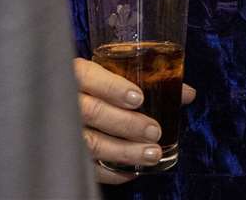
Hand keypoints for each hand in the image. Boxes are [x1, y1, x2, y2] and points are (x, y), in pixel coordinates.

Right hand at [73, 57, 196, 184]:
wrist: (58, 103)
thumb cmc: (95, 88)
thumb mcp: (113, 75)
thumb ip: (148, 80)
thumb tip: (187, 94)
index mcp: (75, 73)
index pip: (88, 77)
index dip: (113, 88)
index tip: (139, 98)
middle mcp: (65, 100)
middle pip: (92, 112)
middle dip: (126, 123)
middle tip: (154, 130)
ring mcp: (62, 129)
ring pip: (89, 143)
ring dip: (124, 151)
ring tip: (153, 154)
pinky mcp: (65, 154)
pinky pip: (86, 166)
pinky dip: (111, 172)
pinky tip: (132, 171)